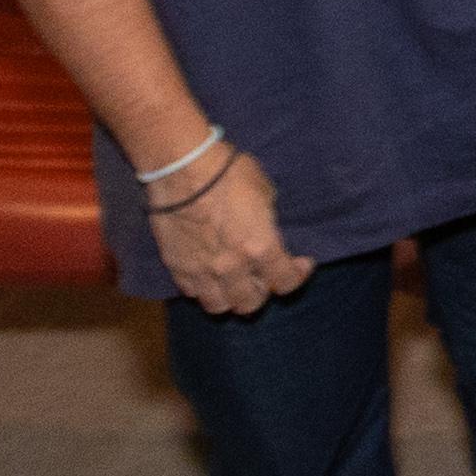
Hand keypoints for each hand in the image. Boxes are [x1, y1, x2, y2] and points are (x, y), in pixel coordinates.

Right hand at [151, 148, 314, 316]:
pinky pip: (192, 292)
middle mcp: (231, 267)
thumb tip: (266, 228)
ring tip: (234, 283)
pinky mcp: (176, 267)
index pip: (285, 281)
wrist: (182, 170)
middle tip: (264, 276)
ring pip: (219, 305)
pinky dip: (203, 289)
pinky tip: (208, 275)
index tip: (300, 264)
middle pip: (250, 303)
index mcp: (259, 247)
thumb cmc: (228, 172)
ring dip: (230, 297)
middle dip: (263, 292)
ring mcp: (201, 271)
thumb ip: (267, 219)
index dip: (297, 275)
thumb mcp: (264, 190)